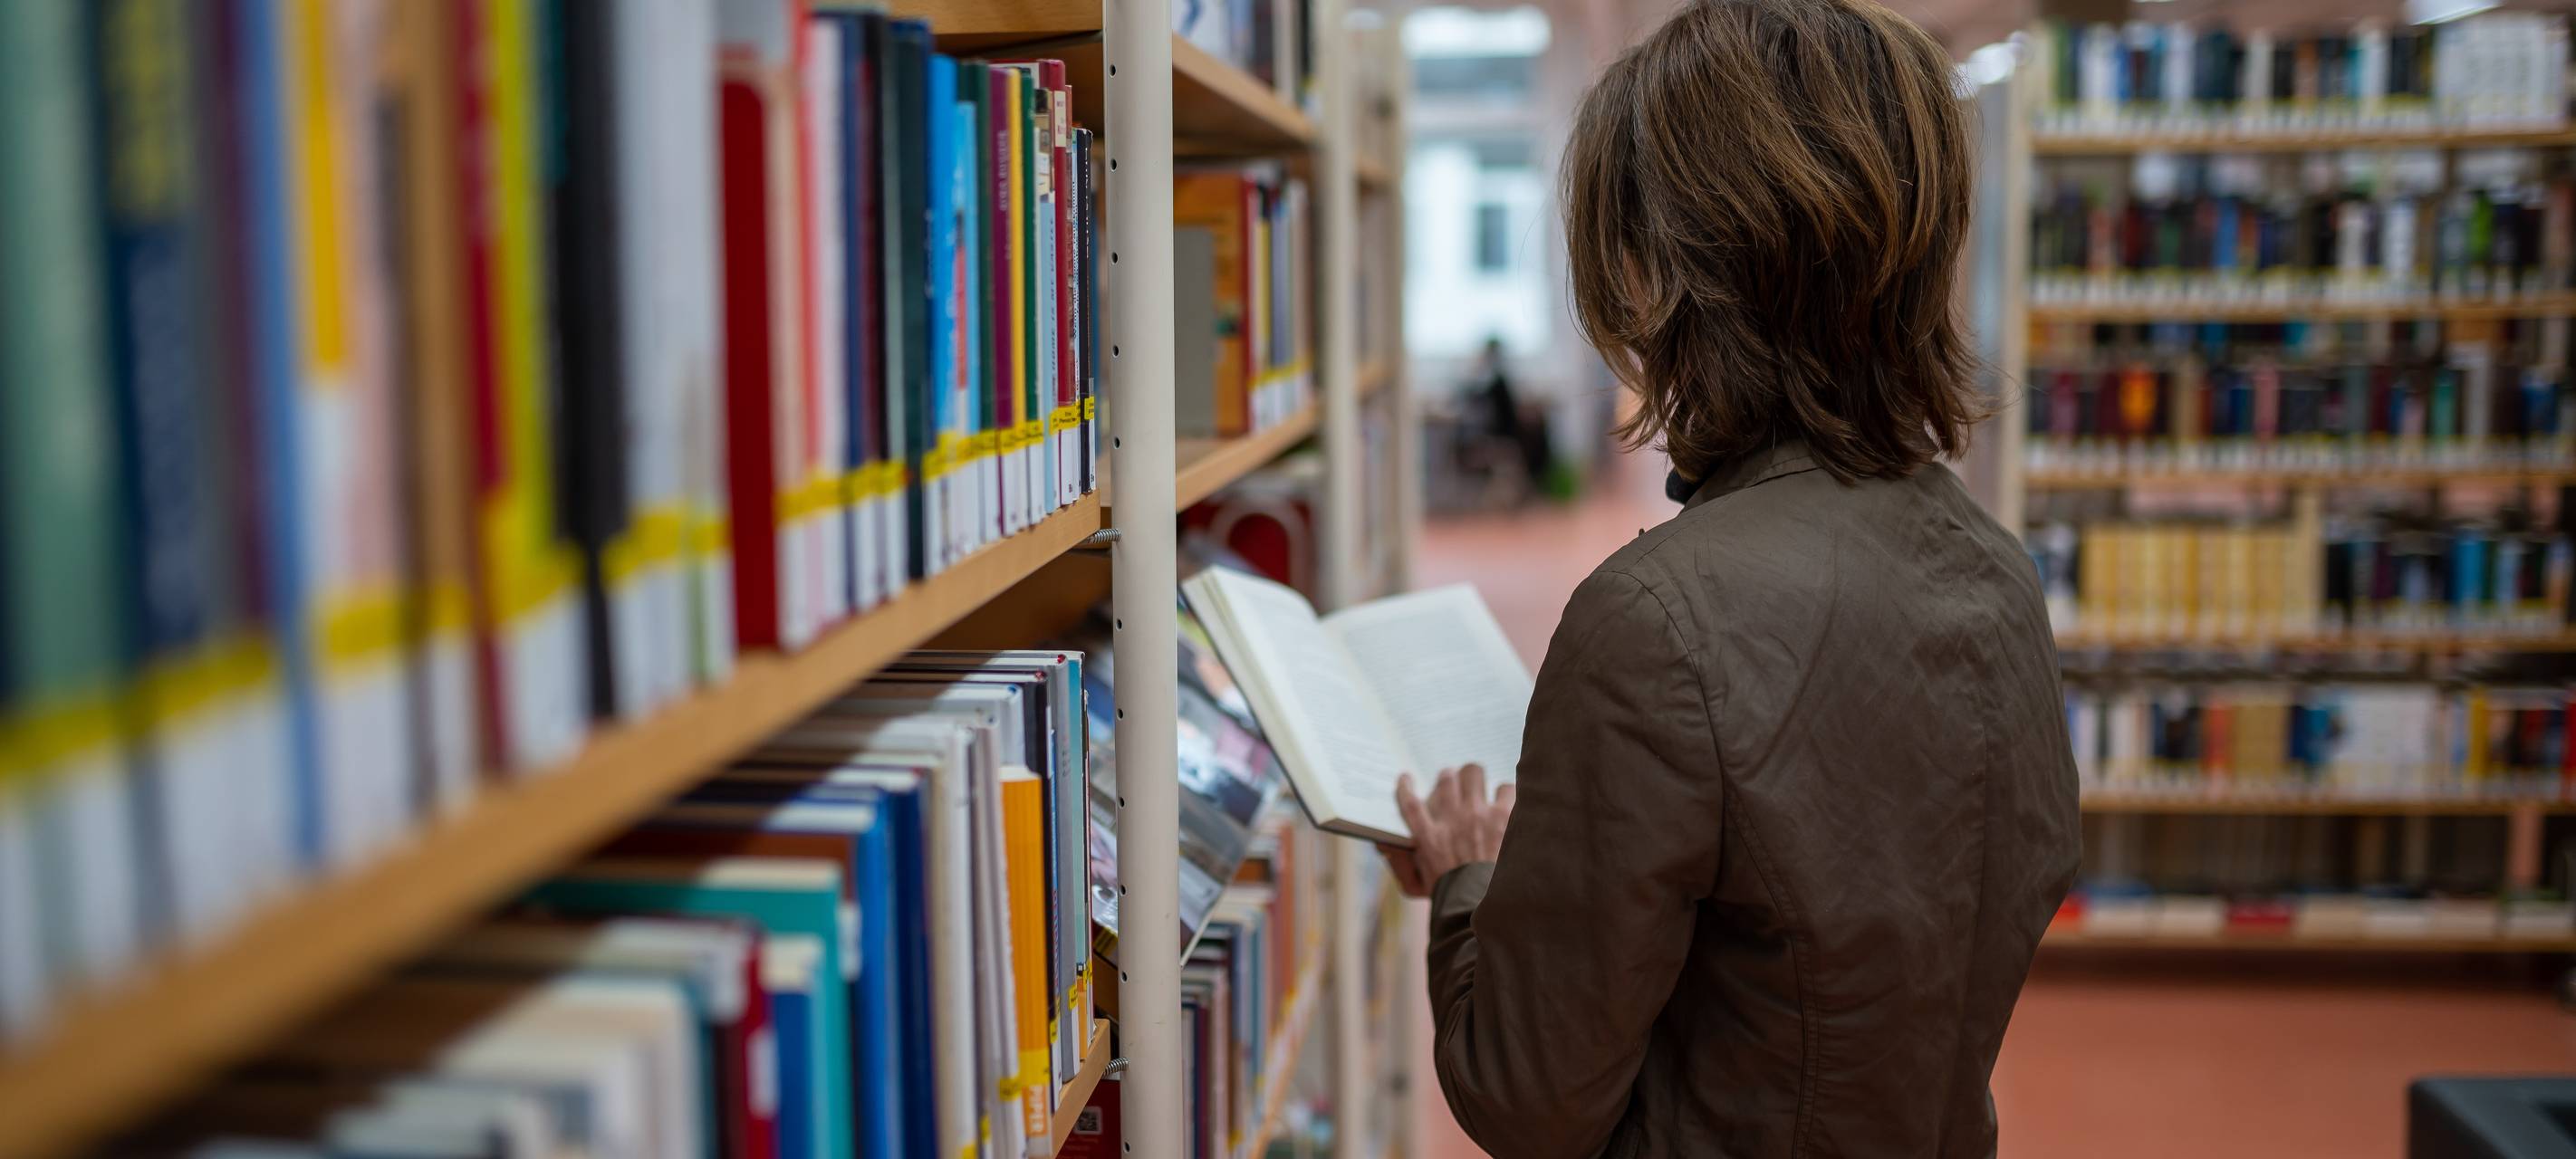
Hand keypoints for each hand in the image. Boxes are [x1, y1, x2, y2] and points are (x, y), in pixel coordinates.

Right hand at [1383, 764, 1514, 896]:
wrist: (1484, 902)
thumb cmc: (1450, 896)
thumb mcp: (1415, 884)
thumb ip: (1399, 863)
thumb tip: (1384, 844)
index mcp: (1427, 835)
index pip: (1410, 801)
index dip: (1405, 786)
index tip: (1406, 778)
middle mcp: (1450, 819)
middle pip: (1446, 777)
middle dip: (1450, 779)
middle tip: (1455, 789)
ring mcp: (1477, 814)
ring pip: (1473, 773)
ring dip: (1475, 781)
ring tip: (1480, 792)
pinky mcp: (1502, 815)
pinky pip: (1504, 788)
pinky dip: (1504, 794)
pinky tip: (1504, 804)